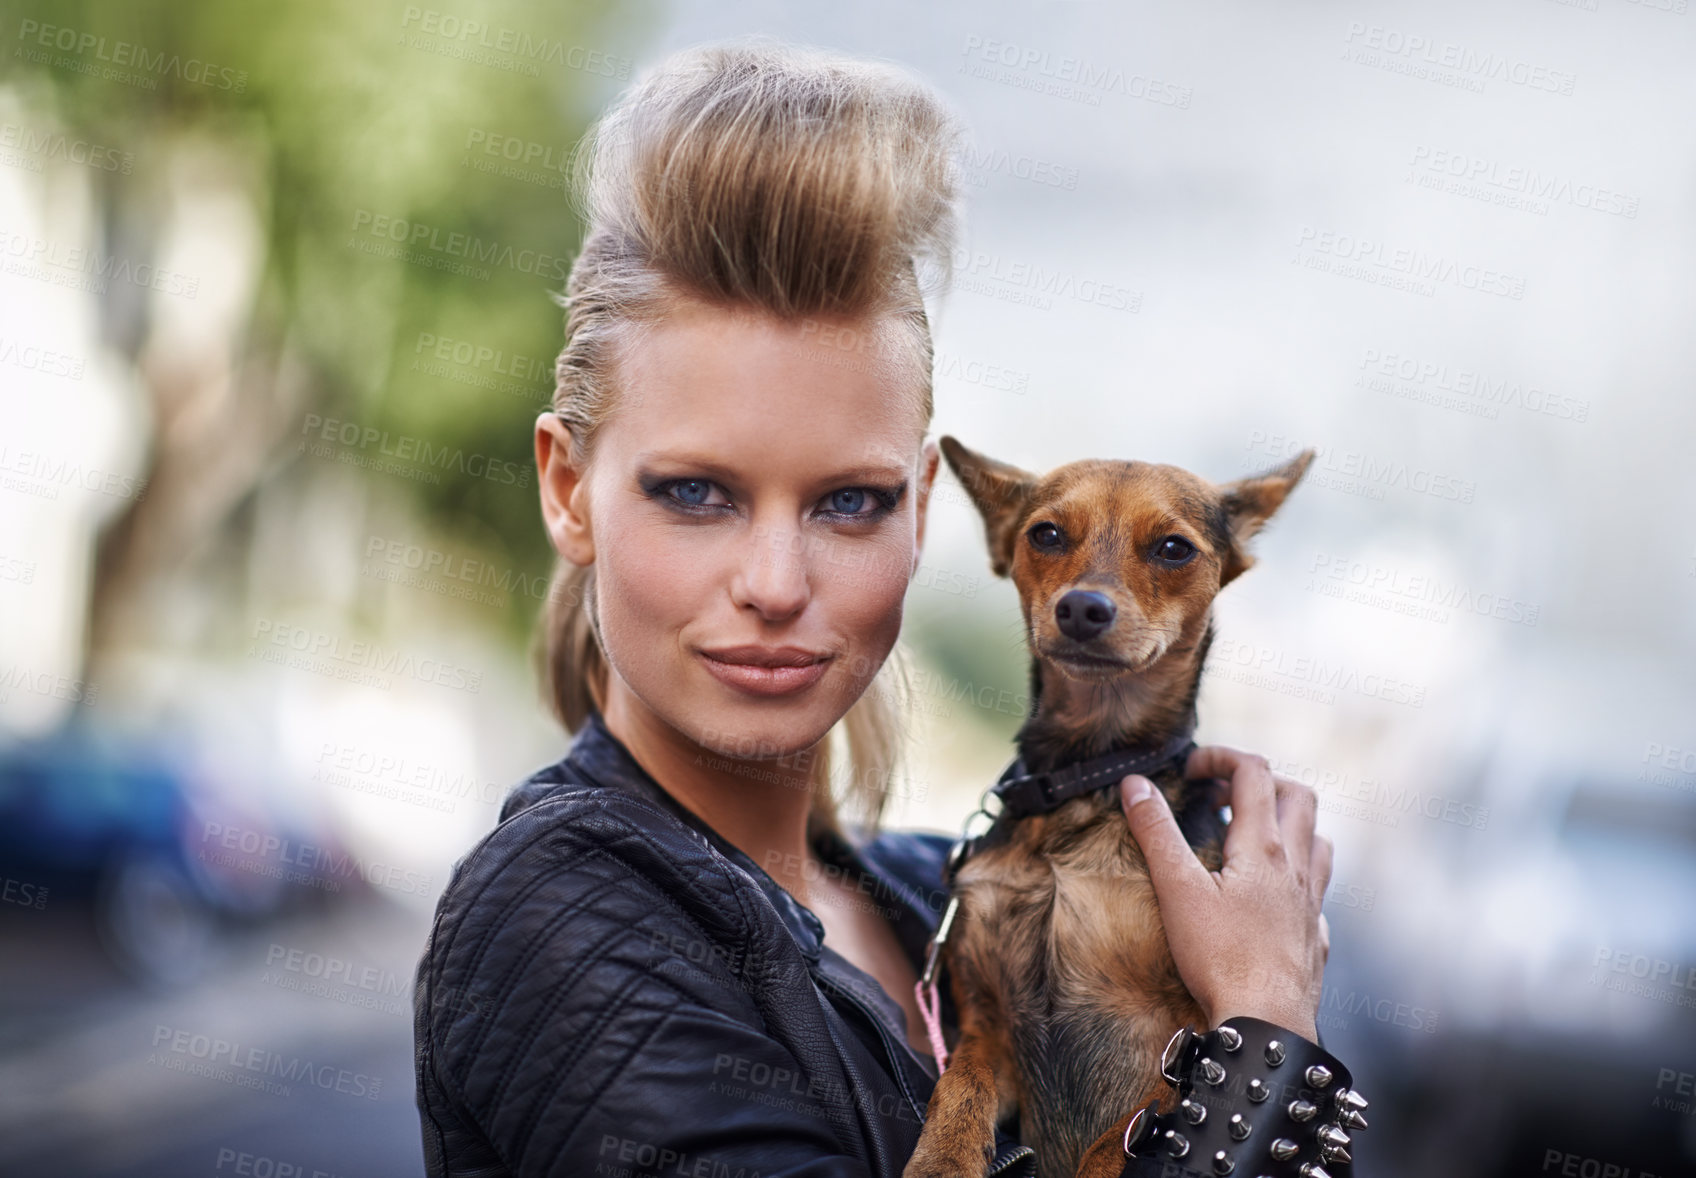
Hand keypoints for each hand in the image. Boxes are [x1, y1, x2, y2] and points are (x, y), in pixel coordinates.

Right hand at [1119, 745, 1331, 1042]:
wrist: (1267, 1024)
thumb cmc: (1221, 958)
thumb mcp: (1177, 890)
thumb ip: (1156, 833)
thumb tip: (1134, 784)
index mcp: (1262, 847)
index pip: (1253, 772)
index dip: (1221, 758)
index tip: (1190, 771)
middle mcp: (1295, 867)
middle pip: (1297, 795)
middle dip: (1261, 782)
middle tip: (1220, 798)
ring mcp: (1311, 903)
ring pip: (1317, 840)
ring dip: (1288, 824)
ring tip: (1251, 836)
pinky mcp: (1315, 937)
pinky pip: (1318, 892)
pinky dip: (1297, 877)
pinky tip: (1274, 897)